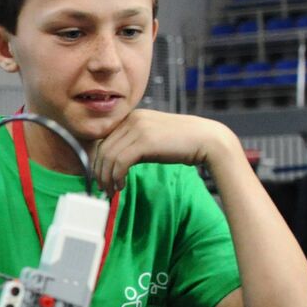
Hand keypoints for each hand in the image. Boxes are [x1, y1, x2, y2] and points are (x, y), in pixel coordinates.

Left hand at [93, 109, 237, 194]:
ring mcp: (138, 128)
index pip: (104, 139)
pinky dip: (116, 176)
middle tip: (103, 188)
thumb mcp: (153, 139)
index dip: (99, 161)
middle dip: (99, 171)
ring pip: (108, 156)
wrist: (207, 140)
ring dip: (106, 177)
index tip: (101, 177)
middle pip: (102, 148)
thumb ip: (134, 143)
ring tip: (111, 190)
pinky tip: (121, 185)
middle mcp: (132, 119)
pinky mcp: (145, 141)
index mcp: (132, 116)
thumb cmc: (182, 143)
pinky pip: (120, 161)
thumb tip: (116, 160)